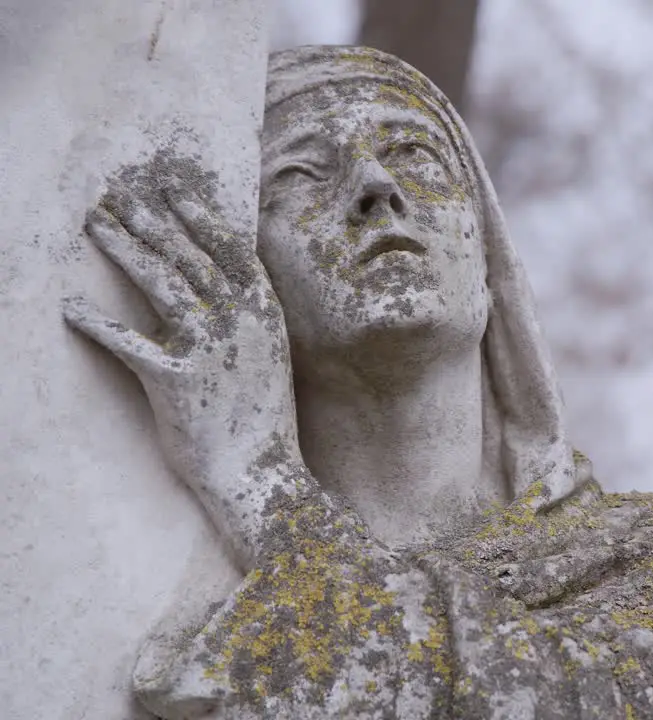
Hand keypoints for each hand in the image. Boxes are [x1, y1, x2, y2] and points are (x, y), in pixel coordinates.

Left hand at [63, 170, 300, 546]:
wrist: (259, 470)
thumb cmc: (260, 417)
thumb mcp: (267, 356)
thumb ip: (246, 318)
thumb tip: (215, 287)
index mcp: (264, 313)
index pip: (228, 250)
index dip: (198, 215)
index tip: (172, 190)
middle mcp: (238, 322)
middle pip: (188, 256)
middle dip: (151, 219)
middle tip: (118, 192)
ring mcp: (208, 349)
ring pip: (161, 283)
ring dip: (124, 247)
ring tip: (96, 223)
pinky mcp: (176, 381)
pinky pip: (128, 342)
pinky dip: (96, 322)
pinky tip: (69, 304)